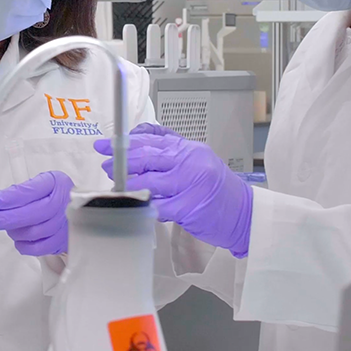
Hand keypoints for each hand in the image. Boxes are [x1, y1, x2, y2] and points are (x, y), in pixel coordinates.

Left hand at [0, 171, 73, 255]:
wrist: (80, 211)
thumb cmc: (53, 196)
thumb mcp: (39, 185)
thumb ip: (14, 192)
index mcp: (55, 183)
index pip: (29, 191)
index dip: (9, 198)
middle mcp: (62, 203)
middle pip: (30, 214)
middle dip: (4, 218)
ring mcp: (64, 224)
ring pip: (32, 232)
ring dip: (14, 231)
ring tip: (8, 226)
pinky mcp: (62, 242)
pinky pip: (37, 248)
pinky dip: (23, 244)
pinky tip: (19, 237)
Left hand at [94, 124, 252, 257]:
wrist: (243, 213)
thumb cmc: (218, 189)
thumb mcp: (197, 159)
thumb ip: (170, 147)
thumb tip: (138, 137)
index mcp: (189, 149)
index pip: (152, 139)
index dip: (125, 142)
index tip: (107, 144)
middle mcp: (190, 163)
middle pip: (147, 157)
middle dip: (121, 161)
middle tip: (106, 164)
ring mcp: (190, 185)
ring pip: (148, 182)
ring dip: (128, 185)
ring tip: (116, 186)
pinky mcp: (189, 207)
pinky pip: (157, 206)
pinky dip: (144, 205)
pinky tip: (134, 204)